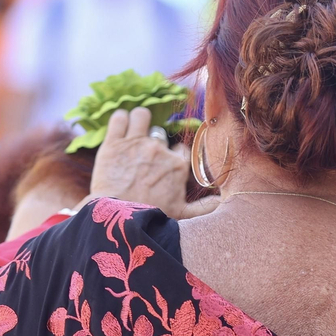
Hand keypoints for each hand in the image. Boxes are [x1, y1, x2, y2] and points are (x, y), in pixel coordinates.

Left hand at [87, 107, 218, 218]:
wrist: (120, 218)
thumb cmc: (152, 218)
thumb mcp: (184, 215)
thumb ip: (205, 207)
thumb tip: (222, 202)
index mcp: (178, 165)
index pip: (180, 150)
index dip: (172, 155)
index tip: (165, 165)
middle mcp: (159, 149)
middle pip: (159, 135)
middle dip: (153, 143)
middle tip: (144, 158)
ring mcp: (136, 143)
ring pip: (141, 116)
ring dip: (139, 120)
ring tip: (135, 129)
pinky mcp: (114, 143)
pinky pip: (119, 118)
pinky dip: (121, 119)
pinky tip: (121, 124)